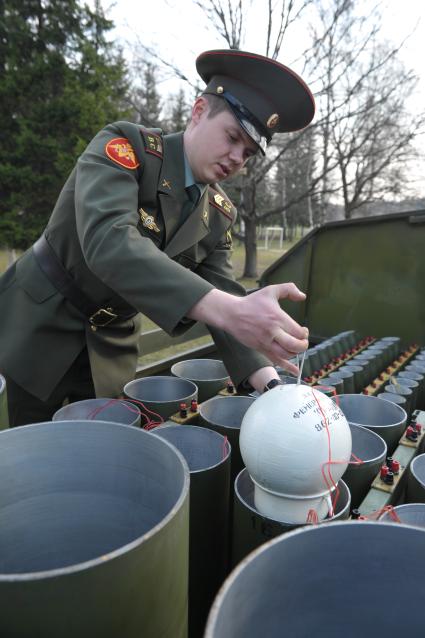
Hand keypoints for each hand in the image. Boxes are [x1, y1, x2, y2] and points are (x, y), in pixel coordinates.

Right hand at [188, 283, 308, 372]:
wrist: (232, 314)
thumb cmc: (252, 302)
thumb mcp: (271, 290)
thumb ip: (289, 289)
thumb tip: (303, 296)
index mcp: (277, 318)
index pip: (298, 332)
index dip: (304, 333)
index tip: (303, 330)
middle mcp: (273, 332)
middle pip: (294, 345)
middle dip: (303, 345)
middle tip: (302, 341)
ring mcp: (266, 342)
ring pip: (286, 354)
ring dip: (295, 353)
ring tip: (295, 347)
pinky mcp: (261, 349)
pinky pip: (276, 361)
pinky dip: (288, 367)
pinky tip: (296, 371)